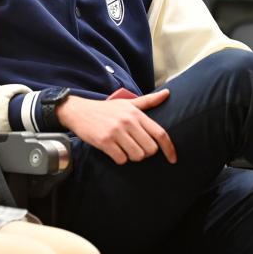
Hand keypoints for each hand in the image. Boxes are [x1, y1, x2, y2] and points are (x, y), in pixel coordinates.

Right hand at [56, 90, 176, 164]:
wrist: (79, 111)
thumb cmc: (106, 109)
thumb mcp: (127, 103)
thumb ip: (148, 101)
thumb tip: (167, 94)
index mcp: (136, 113)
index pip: (160, 133)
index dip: (169, 148)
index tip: (173, 159)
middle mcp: (128, 122)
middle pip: (150, 149)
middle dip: (145, 152)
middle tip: (136, 147)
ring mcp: (116, 132)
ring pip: (137, 156)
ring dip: (132, 156)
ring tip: (124, 148)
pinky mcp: (104, 142)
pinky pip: (121, 159)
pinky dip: (120, 158)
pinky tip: (114, 150)